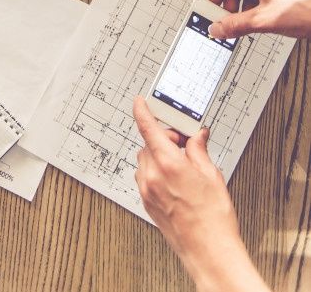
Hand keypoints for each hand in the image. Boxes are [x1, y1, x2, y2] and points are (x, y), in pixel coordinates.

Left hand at [133, 97, 268, 291]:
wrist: (209, 252)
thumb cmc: (213, 219)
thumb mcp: (212, 176)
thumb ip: (199, 150)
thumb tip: (196, 136)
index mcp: (168, 164)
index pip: (147, 128)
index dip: (142, 111)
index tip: (140, 101)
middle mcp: (152, 176)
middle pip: (149, 144)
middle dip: (165, 140)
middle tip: (185, 146)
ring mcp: (147, 191)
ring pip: (145, 160)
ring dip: (159, 156)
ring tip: (183, 167)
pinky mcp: (146, 203)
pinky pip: (145, 177)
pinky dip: (156, 172)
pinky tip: (175, 181)